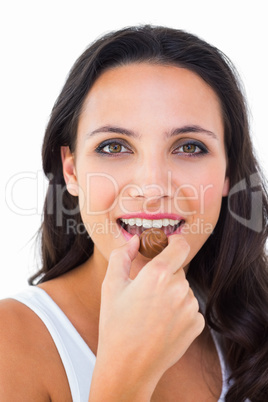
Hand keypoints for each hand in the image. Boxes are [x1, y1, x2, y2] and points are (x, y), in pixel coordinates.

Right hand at [90, 235, 204, 400]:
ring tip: (152, 313)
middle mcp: (179, 288)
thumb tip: (134, 241)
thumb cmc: (116, 325)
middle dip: (165, 275)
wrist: (128, 366)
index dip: (173, 242)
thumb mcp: (111, 286)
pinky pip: (190, 308)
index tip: (166, 246)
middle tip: (146, 293)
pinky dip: (179, 312)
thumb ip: (121, 256)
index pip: (180, 245)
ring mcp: (190, 307)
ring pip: (184, 289)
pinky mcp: (197, 324)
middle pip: (177, 269)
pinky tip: (162, 324)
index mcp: (158, 274)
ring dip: (172, 294)